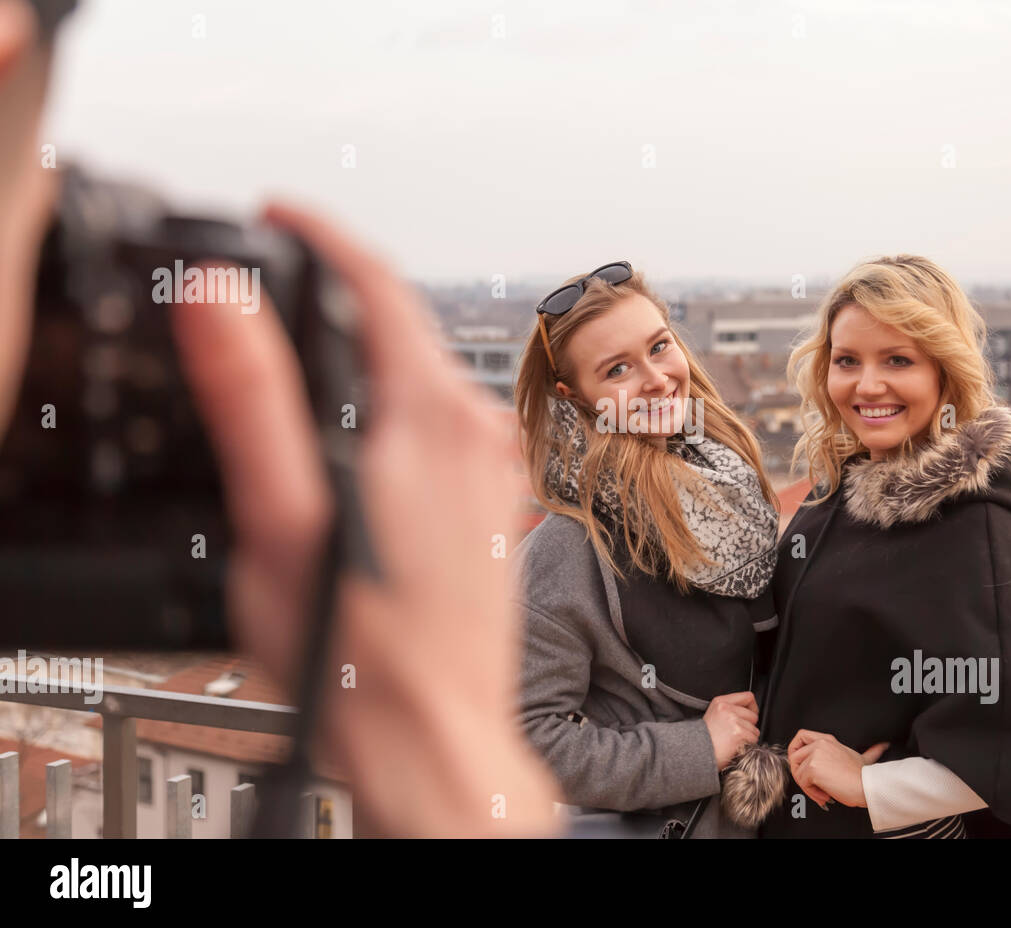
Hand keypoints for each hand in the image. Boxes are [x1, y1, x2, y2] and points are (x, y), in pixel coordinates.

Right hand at [169, 201, 561, 835]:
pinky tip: (358, 448)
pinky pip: (442, 428)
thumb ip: (253, 399)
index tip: (283, 214)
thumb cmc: (364, 651)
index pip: (380, 284)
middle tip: (278, 289)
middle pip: (406, 329)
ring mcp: (495, 472)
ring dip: (366, 359)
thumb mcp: (282, 519)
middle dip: (340, 299)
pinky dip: (395, 411)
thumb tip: (223, 299)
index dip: (324, 236)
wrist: (434, 736)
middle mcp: (479, 434)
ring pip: (425, 379)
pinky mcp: (495, 506)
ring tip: (304, 368)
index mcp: (431, 419)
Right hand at [703, 691, 759, 769]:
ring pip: (754, 729)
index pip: (748, 697)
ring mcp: (733, 720)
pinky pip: (753, 739)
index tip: (750, 714)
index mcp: (720, 702)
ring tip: (734, 740)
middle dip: (749, 726)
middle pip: (753, 715)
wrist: (697, 751)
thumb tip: (749, 711)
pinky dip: (748, 745)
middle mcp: (727, 708)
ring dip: (748, 737)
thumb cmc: (705, 737)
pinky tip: (736, 746)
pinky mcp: (738, 733)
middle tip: (738, 732)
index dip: (752, 707)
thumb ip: (729, 708)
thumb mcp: (713, 714)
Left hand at [788, 729, 888, 810]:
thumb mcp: (862, 757)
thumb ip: (869, 750)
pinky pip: (802, 783)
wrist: (867, 786)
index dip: (795, 749)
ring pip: (797, 772)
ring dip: (808, 787)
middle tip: (812, 785)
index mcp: (827, 740)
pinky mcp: (812, 768)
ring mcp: (815, 755)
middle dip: (799, 774)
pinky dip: (812, 793)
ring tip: (823, 793)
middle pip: (794, 756)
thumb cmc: (864, 776)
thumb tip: (882, 746)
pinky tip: (824, 795)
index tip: (798, 763)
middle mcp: (819, 744)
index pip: (801, 736)